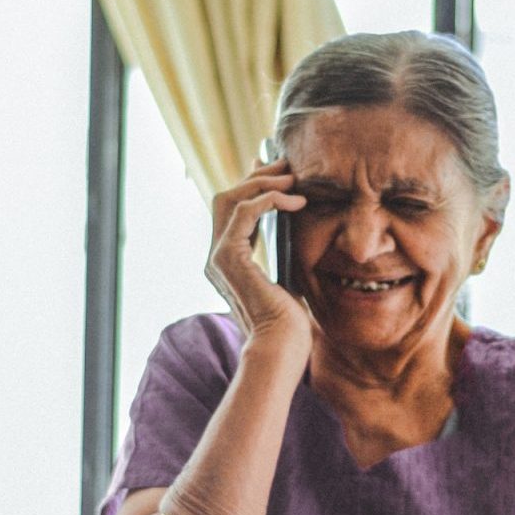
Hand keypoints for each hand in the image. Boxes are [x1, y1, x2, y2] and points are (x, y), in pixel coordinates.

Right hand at [206, 158, 310, 346]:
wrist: (282, 348)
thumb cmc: (290, 322)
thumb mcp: (289, 274)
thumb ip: (285, 248)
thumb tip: (298, 220)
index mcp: (229, 260)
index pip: (232, 209)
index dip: (253, 184)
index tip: (280, 171)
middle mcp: (216, 256)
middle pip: (226, 197)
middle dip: (257, 176)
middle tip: (289, 165)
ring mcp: (218, 257)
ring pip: (230, 199)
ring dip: (263, 182)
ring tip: (294, 178)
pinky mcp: (228, 258)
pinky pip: (244, 212)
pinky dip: (269, 200)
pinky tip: (296, 201)